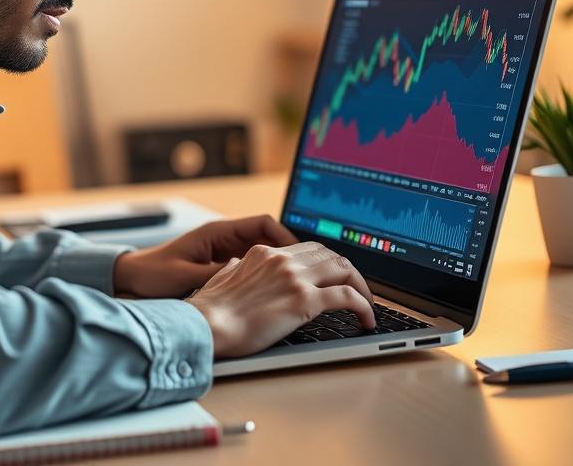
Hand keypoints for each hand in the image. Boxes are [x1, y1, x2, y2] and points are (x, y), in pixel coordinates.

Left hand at [112, 215, 297, 297]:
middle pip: (269, 237)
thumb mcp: (187, 276)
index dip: (285, 236)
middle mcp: (224, 238)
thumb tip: (248, 277)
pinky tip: (276, 291)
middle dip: (290, 251)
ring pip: (263, 251)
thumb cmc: (153, 273)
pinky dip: (266, 274)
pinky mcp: (221, 265)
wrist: (132, 278)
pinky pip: (252, 265)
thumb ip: (217, 275)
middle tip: (310, 269)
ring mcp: (224, 251)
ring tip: (299, 282)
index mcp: (218, 232)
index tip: (300, 254)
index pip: (262, 224)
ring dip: (281, 264)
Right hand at [186, 242, 375, 357]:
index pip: (307, 248)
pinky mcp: (304, 300)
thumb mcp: (221, 277)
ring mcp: (294, 278)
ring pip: (344, 270)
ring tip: (367, 305)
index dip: (327, 262)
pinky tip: (367, 319)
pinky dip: (363, 306)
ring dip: (361, 287)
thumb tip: (236, 264)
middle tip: (357, 289)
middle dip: (348, 272)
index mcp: (264, 253)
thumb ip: (234, 268)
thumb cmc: (210, 310)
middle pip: (330, 255)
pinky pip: (347, 297)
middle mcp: (282, 260)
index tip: (336, 276)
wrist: (206, 325)